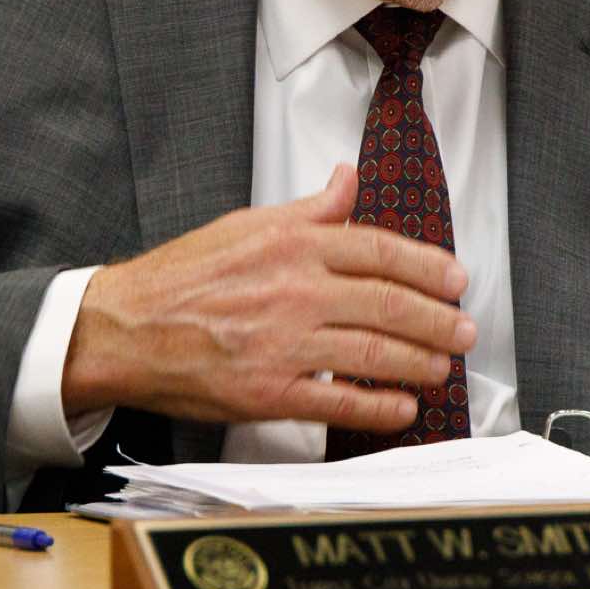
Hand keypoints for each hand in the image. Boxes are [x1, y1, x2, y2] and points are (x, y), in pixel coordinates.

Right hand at [62, 165, 475, 431]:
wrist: (124, 328)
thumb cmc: (182, 277)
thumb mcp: (246, 224)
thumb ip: (307, 209)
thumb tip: (346, 180)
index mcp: (292, 244)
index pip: (379, 251)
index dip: (427, 267)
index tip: (456, 281)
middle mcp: (294, 291)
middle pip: (388, 304)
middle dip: (437, 320)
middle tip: (465, 331)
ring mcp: (282, 344)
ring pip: (371, 353)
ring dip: (418, 362)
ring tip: (442, 367)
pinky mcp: (266, 392)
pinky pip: (337, 402)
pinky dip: (377, 406)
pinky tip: (402, 407)